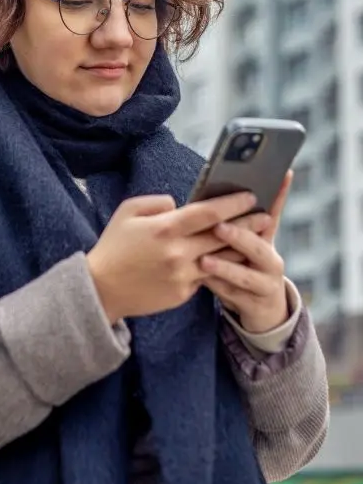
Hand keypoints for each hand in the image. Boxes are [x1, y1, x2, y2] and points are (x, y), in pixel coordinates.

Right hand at [87, 190, 257, 323]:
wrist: (101, 289)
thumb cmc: (114, 245)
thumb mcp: (128, 212)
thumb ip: (157, 203)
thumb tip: (180, 205)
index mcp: (164, 229)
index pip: (207, 212)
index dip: (232, 203)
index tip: (251, 195)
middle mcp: (177, 253)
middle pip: (221, 236)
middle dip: (247, 224)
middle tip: (267, 215)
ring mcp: (182, 276)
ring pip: (221, 259)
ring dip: (240, 247)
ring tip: (258, 237)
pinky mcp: (183, 294)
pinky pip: (206, 276)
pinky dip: (218, 266)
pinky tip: (231, 258)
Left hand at [199, 173, 292, 332]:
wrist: (262, 309)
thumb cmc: (243, 265)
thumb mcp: (243, 244)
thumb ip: (233, 221)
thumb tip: (213, 195)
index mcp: (266, 239)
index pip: (275, 212)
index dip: (281, 193)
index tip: (282, 174)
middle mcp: (271, 260)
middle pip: (259, 247)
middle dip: (239, 237)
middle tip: (219, 227)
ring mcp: (266, 284)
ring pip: (246, 276)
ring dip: (225, 267)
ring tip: (204, 261)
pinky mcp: (254, 305)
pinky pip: (233, 296)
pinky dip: (217, 287)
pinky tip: (201, 280)